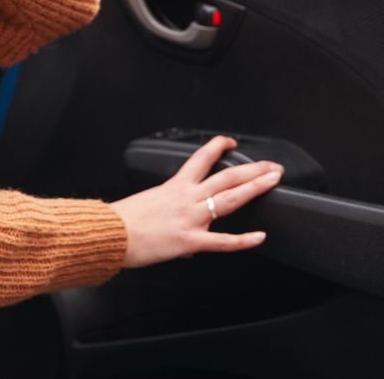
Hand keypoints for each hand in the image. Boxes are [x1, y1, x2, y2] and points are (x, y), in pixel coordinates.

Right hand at [109, 135, 282, 268]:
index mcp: (175, 186)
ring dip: (255, 188)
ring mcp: (191, 218)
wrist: (110, 233)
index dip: (218, 147)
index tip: (231, 142)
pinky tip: (259, 237)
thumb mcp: (148, 205)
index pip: (201, 158)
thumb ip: (169, 213)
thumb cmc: (123, 220)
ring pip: (229, 199)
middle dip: (252, 169)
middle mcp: (186, 197)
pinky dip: (243, 240)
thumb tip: (180, 227)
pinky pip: (222, 241)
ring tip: (273, 181)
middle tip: (272, 166)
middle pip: (226, 176)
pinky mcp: (190, 240)